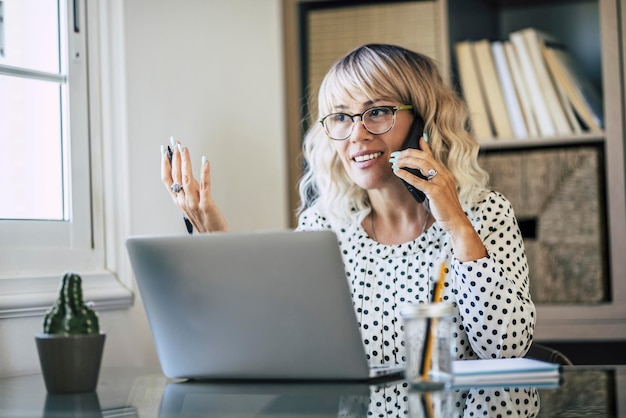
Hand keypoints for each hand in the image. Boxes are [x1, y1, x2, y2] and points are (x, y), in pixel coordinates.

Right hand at [161, 139, 226, 232]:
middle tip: (175, 143)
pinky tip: (205, 161)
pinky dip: (204, 173)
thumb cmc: (204, 220)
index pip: (167, 178)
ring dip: (185, 162)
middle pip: (175, 175)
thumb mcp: (191, 202)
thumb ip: (188, 187)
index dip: (164, 163)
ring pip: (187, 178)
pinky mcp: (206, 205)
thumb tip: (186, 168)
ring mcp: (194, 203)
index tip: (164, 149)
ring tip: (185, 148)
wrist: (214, 237)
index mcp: (178, 200)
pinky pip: (205, 186)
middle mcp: (183, 201)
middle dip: (174, 157)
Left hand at [391, 137, 485, 260]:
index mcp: (445, 174)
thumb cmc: (444, 209)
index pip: (433, 156)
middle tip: (397, 154)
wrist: (456, 221)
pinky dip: (406, 175)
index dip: (424, 146)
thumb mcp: (437, 192)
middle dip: (409, 153)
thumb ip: (428, 183)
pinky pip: (418, 181)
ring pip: (421, 164)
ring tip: (395, 162)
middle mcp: (444, 175)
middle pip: (424, 157)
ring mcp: (440, 182)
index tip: (417, 139)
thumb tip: (413, 179)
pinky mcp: (435, 191)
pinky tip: (397, 172)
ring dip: (406, 161)